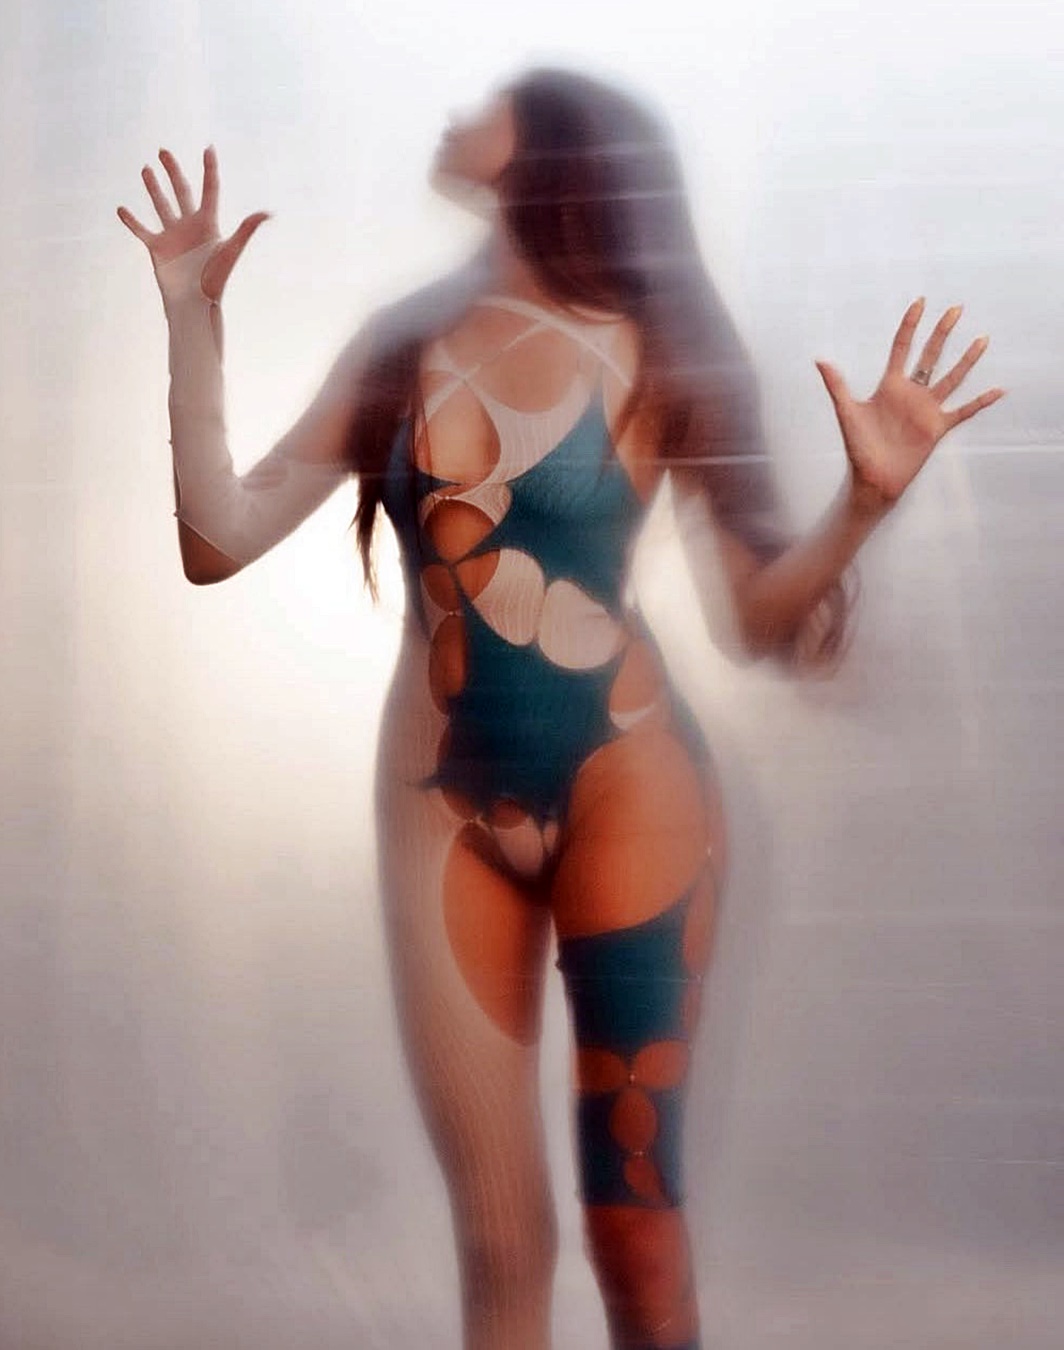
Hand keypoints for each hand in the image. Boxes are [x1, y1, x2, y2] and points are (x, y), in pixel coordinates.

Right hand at [117, 146, 268, 301]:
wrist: (195, 303)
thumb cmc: (216, 280)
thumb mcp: (231, 251)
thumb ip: (246, 230)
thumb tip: (267, 213)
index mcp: (208, 223)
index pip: (210, 190)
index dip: (210, 169)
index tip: (208, 148)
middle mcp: (190, 226)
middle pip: (181, 191)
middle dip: (173, 171)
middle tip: (163, 151)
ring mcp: (173, 236)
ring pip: (161, 205)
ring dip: (153, 188)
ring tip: (146, 168)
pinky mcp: (157, 248)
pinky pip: (141, 230)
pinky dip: (131, 221)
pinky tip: (121, 209)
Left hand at [815, 299, 1004, 511]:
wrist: (872, 480)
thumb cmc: (858, 449)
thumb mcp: (847, 413)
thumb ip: (837, 386)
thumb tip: (820, 360)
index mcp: (890, 386)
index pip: (902, 347)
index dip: (911, 325)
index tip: (920, 303)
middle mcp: (911, 393)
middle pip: (930, 355)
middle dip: (942, 332)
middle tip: (956, 308)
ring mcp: (926, 410)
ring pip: (952, 378)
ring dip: (967, 360)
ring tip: (982, 339)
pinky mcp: (937, 428)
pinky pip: (963, 411)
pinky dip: (980, 402)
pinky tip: (998, 390)